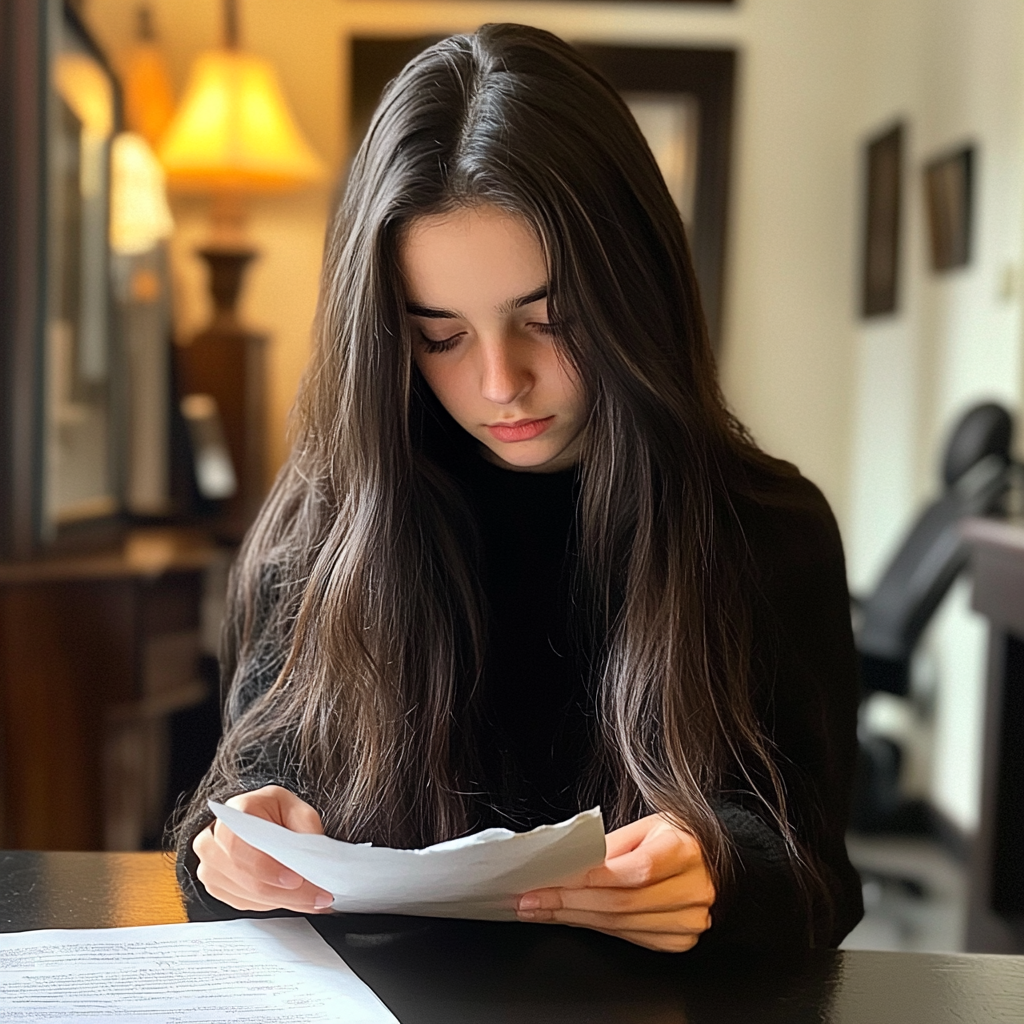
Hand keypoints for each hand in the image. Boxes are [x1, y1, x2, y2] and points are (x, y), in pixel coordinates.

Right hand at [192, 785, 334, 913]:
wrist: (256, 818)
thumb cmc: (275, 811)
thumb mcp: (298, 810)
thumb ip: (306, 831)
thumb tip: (313, 862)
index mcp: (235, 812)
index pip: (239, 846)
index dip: (266, 868)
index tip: (295, 879)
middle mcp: (213, 839)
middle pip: (246, 878)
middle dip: (286, 893)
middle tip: (317, 897)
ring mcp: (210, 865)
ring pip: (246, 895)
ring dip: (282, 901)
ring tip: (311, 899)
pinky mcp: (215, 885)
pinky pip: (244, 904)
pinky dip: (271, 904)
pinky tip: (291, 898)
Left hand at [515, 813, 715, 951]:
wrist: (711, 861)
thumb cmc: (676, 838)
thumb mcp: (646, 826)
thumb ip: (610, 845)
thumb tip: (567, 864)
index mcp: (685, 850)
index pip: (635, 870)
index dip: (590, 878)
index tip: (551, 879)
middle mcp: (694, 889)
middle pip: (622, 904)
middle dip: (569, 902)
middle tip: (531, 899)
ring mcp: (689, 920)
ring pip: (621, 925)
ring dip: (574, 918)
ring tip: (541, 909)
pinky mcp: (680, 940)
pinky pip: (629, 937)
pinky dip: (594, 926)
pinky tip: (570, 917)